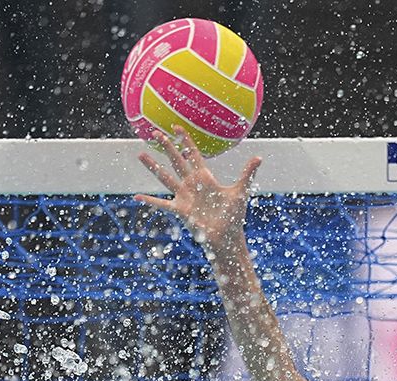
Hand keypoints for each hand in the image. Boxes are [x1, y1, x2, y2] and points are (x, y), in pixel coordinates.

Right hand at [135, 128, 262, 245]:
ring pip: (165, 177)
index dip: (185, 141)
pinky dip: (150, 201)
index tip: (177, 127)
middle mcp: (192, 185)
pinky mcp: (180, 210)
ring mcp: (184, 197)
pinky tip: (137, 197)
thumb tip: (260, 156)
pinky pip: (162, 204)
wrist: (227, 237)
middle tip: (155, 133)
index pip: (193, 154)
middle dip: (166, 146)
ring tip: (140, 154)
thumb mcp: (240, 191)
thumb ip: (247, 173)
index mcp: (205, 178)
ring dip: (153, 166)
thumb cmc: (234, 216)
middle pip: (176, 161)